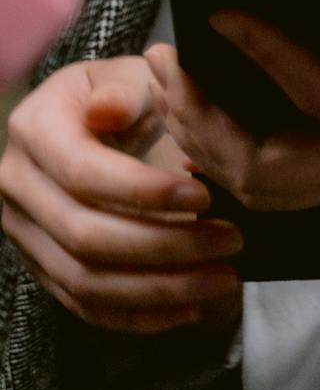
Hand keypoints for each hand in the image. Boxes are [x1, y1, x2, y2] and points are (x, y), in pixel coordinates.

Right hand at [0, 58, 243, 332]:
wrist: (92, 119)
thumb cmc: (122, 95)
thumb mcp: (129, 75)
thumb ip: (126, 89)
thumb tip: (108, 110)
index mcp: (35, 129)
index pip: (83, 173)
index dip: (143, 192)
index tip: (203, 197)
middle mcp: (17, 187)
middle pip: (85, 237)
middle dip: (163, 246)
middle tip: (229, 241)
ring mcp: (25, 234)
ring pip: (86, 282)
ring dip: (159, 289)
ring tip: (221, 278)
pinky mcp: (42, 267)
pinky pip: (85, 305)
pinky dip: (138, 314)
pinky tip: (189, 307)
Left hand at [145, 0, 319, 270]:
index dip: (271, 54)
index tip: (224, 14)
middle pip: (266, 164)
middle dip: (206, 118)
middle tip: (168, 61)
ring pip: (271, 190)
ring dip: (215, 147)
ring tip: (183, 94)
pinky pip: (297, 191)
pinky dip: (248, 167)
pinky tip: (239, 132)